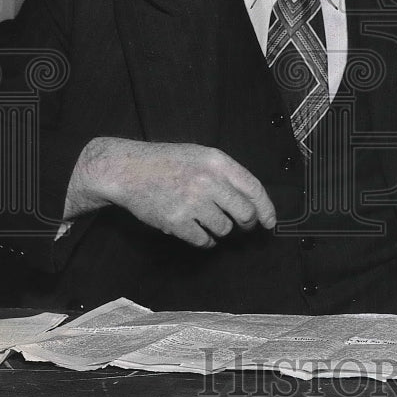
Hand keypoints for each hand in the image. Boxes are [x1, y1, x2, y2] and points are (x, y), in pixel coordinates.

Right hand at [64, 138, 276, 247]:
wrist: (127, 170)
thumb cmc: (166, 162)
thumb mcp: (200, 156)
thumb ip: (225, 174)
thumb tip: (251, 201)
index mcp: (217, 161)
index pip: (254, 188)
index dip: (266, 209)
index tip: (269, 222)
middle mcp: (208, 181)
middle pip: (244, 213)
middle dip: (245, 223)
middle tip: (239, 224)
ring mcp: (193, 202)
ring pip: (224, 229)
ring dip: (219, 229)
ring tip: (204, 218)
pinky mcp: (177, 222)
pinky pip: (203, 240)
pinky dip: (203, 240)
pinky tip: (195, 229)